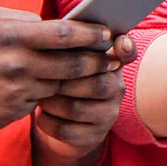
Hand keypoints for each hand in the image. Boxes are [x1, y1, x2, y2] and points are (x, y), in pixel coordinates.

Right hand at [0, 7, 119, 131]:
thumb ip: (23, 19)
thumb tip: (53, 24)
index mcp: (12, 37)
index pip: (64, 34)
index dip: (91, 34)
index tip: (107, 33)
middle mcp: (17, 66)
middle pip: (71, 65)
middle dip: (96, 62)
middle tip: (111, 58)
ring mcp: (15, 93)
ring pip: (59, 87)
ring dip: (76, 82)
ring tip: (89, 74)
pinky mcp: (11, 114)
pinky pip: (38, 103)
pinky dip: (46, 96)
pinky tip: (50, 90)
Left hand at [34, 35, 134, 157]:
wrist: (64, 125)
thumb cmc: (63, 82)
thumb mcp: (68, 62)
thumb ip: (71, 46)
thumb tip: (60, 27)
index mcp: (111, 65)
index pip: (127, 54)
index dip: (125, 49)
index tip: (120, 43)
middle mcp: (116, 90)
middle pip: (97, 84)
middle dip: (64, 81)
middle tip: (42, 77)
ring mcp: (107, 116)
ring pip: (77, 108)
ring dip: (52, 101)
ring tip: (39, 95)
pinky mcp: (92, 137)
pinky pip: (66, 129)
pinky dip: (47, 120)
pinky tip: (41, 113)